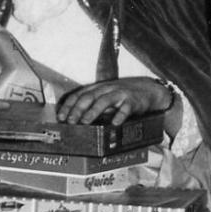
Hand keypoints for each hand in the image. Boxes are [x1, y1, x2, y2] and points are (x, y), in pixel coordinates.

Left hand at [56, 77, 173, 125]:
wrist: (149, 91)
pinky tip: (115, 123)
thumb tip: (75, 118)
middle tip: (70, 121)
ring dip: (93, 111)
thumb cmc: (124, 96)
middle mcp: (107, 89)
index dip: (69, 105)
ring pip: (104, 101)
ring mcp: (120, 93)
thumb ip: (93, 105)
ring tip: (85, 121)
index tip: (61, 116)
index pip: (79, 94)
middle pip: (89, 97)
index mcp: (98, 88)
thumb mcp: (106, 97)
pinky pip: (125, 108)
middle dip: (77, 109)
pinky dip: (120, 115)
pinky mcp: (133, 101)